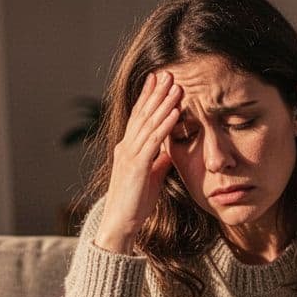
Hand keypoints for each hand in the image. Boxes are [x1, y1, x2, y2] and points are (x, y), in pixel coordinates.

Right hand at [94, 70, 183, 253]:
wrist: (121, 223)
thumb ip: (159, 160)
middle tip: (167, 73)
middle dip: (155, 92)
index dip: (148, 97)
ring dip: (163, 103)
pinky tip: (175, 112)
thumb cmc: (136, 202)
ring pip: (148, 123)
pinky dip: (165, 125)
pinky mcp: (137, 166)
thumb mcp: (151, 176)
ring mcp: (130, 155)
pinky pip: (153, 141)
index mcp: (128, 148)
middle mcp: (126, 147)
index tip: (158, 80)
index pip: (139, 117)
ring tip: (175, 86)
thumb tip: (170, 149)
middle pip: (142, 114)